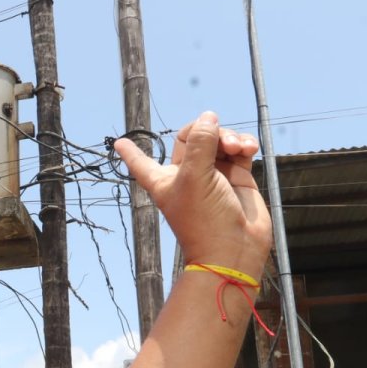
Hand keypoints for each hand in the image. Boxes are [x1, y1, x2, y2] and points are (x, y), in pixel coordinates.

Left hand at [114, 112, 271, 274]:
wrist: (235, 250)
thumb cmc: (205, 220)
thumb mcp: (195, 177)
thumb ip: (200, 143)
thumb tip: (208, 118)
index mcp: (164, 178)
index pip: (141, 162)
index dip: (131, 152)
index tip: (118, 143)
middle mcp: (188, 175)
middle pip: (192, 138)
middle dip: (207, 131)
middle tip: (222, 140)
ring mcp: (214, 175)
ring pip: (218, 141)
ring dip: (229, 137)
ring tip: (238, 147)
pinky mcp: (237, 178)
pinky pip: (239, 151)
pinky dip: (244, 144)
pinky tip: (248, 148)